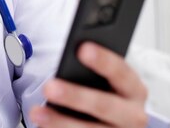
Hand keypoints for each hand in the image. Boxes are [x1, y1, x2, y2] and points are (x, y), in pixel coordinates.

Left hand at [29, 42, 148, 126]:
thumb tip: (75, 53)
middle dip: (75, 96)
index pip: (121, 72)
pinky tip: (43, 126)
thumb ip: (93, 70)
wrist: (115, 125)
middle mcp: (132, 115)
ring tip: (36, 112)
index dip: (103, 60)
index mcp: (134, 90)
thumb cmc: (105, 94)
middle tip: (49, 87)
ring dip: (60, 121)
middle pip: (104, 105)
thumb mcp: (107, 82)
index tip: (82, 49)